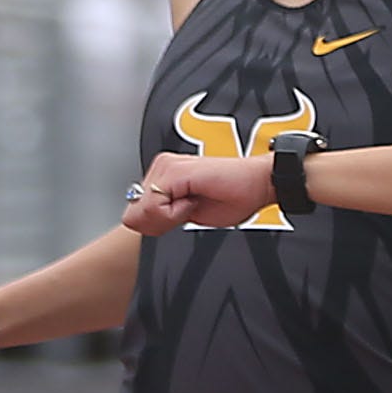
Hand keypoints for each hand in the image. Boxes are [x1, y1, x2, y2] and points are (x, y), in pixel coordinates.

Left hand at [121, 152, 275, 235]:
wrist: (258, 183)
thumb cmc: (232, 197)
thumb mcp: (186, 216)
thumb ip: (159, 218)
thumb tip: (133, 221)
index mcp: (162, 175)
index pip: (134, 212)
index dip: (154, 226)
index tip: (182, 217)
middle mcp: (161, 166)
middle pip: (134, 213)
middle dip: (159, 223)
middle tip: (188, 211)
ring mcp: (166, 166)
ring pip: (143, 211)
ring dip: (169, 217)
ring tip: (194, 203)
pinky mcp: (174, 171)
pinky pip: (156, 206)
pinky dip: (175, 214)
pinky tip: (193, 202)